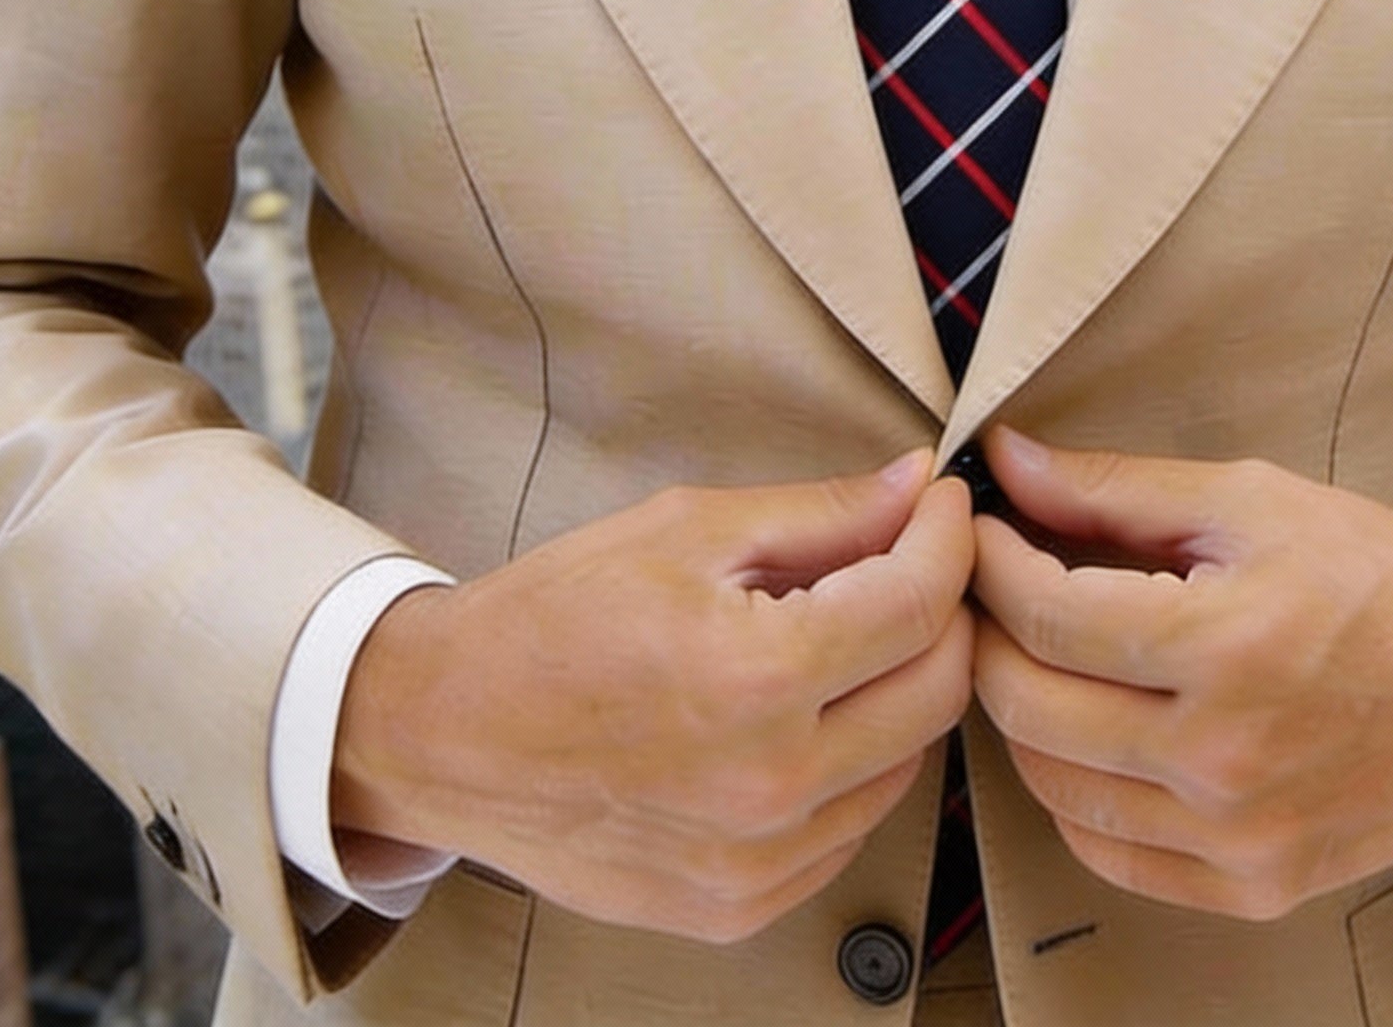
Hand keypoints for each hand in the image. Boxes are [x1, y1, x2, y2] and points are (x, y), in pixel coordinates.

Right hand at [333, 451, 974, 942]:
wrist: (444, 733)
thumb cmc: (553, 620)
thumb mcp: (687, 530)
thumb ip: (821, 514)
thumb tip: (915, 487)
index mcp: (756, 677)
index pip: (919, 603)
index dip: (948, 538)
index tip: (941, 505)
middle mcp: (771, 784)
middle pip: (939, 689)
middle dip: (944, 609)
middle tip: (911, 559)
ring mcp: (759, 861)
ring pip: (909, 761)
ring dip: (902, 686)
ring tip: (847, 634)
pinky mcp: (741, 906)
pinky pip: (852, 826)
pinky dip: (855, 761)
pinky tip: (806, 712)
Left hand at [969, 428, 1392, 921]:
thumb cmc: (1379, 574)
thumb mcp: (1250, 501)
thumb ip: (1115, 489)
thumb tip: (1007, 461)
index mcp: (1225, 646)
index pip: (1045, 615)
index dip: (991, 563)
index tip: (980, 531)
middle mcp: (1224, 757)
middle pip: (1029, 706)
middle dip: (988, 635)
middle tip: (991, 589)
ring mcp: (1238, 835)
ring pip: (1054, 787)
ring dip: (1022, 714)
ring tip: (1036, 655)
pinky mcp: (1255, 885)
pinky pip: (1109, 855)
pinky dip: (1074, 795)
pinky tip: (1086, 735)